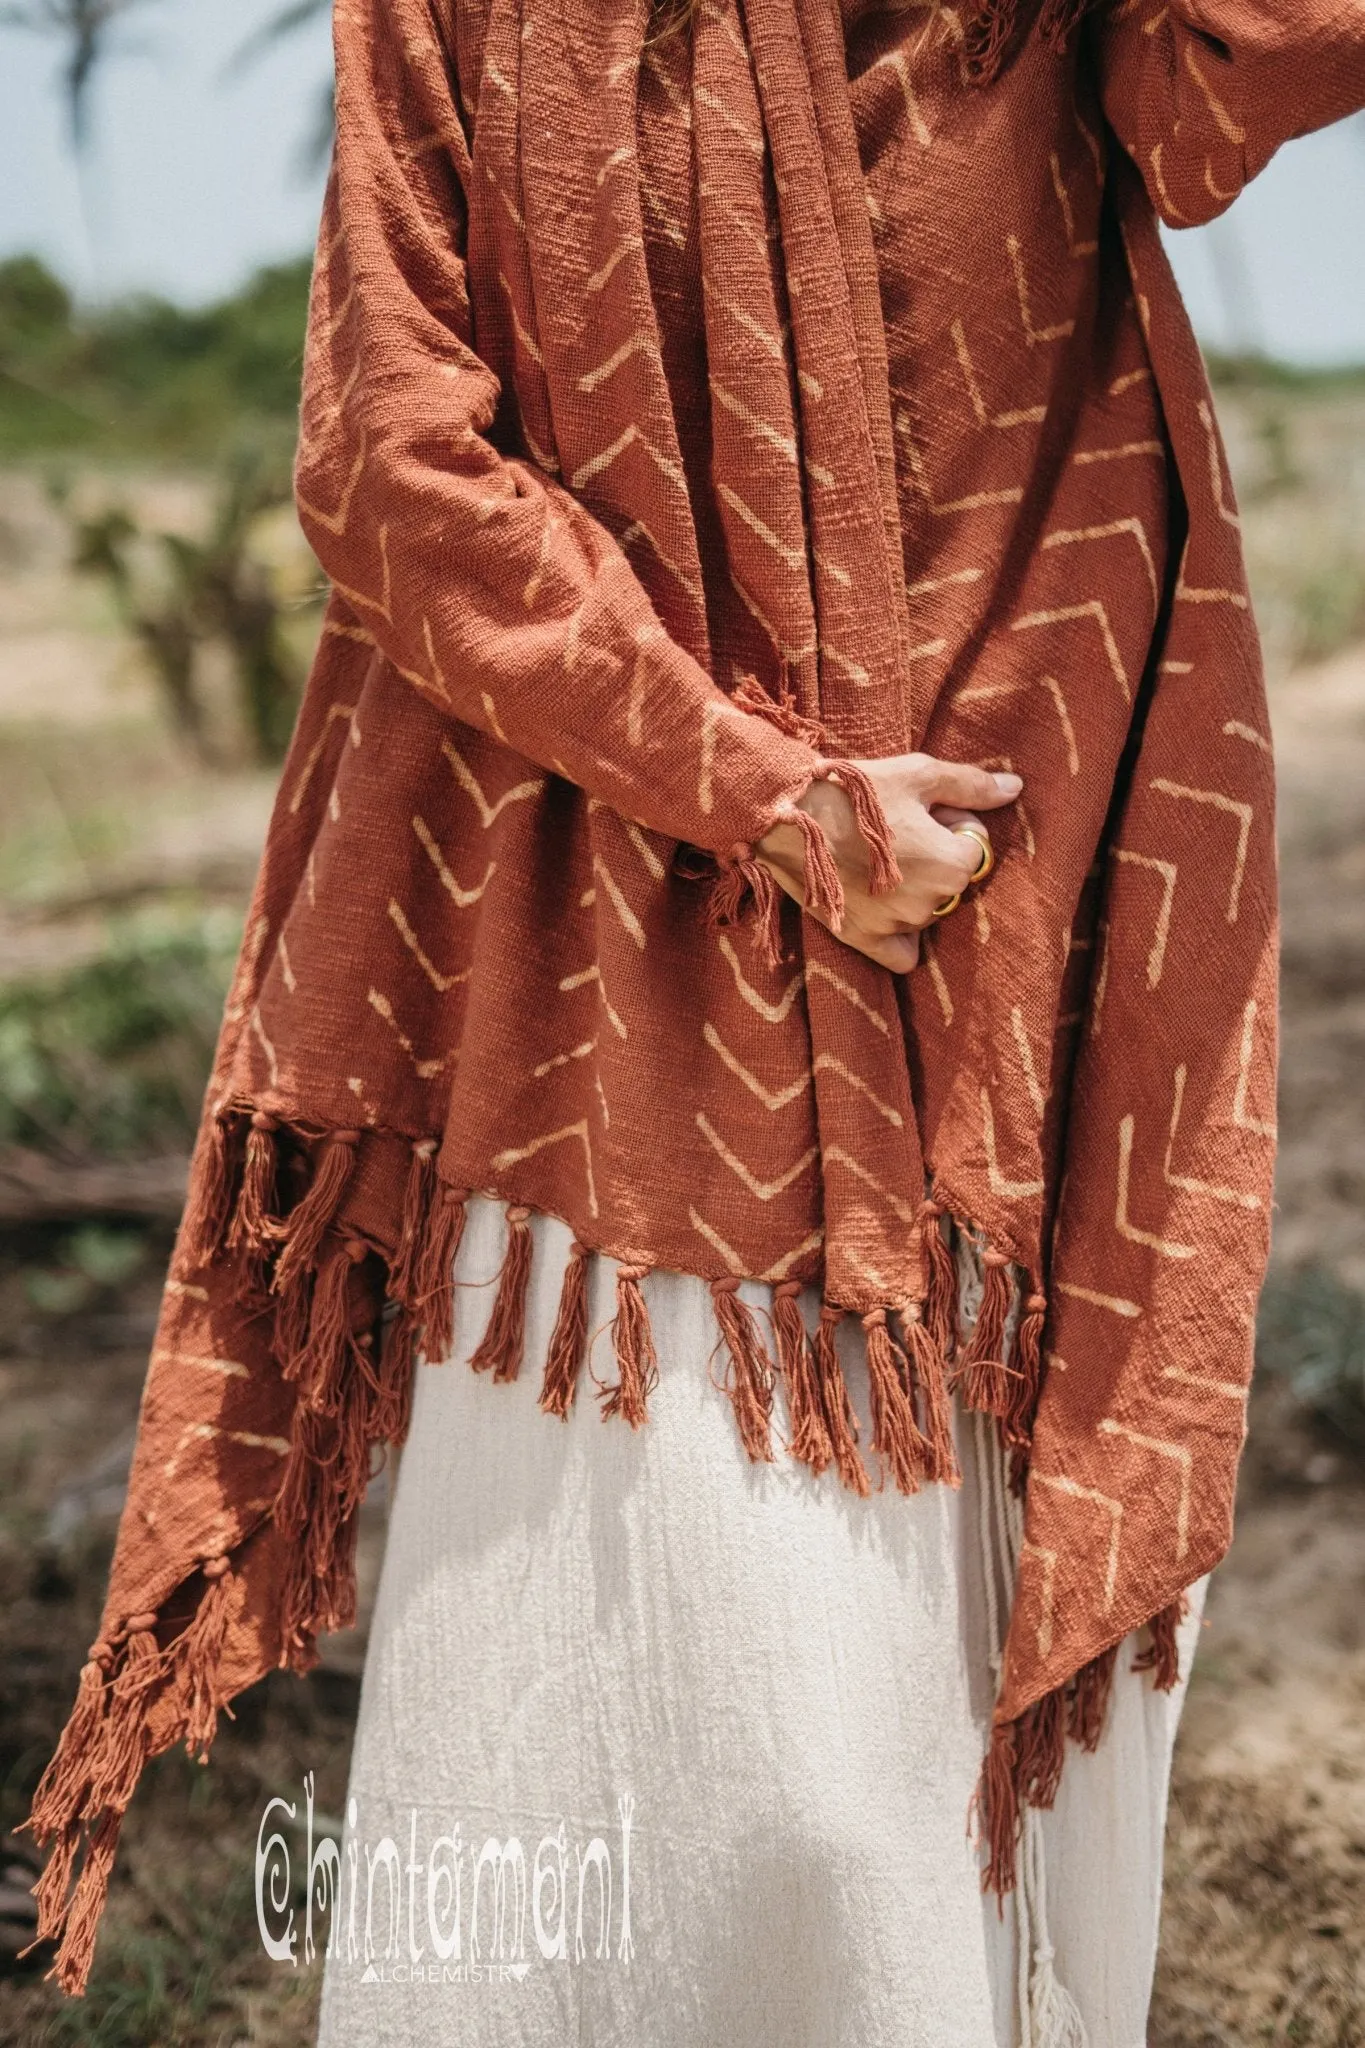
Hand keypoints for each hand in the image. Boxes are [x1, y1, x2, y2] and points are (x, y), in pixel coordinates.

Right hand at [756, 755, 1022, 972]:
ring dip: (914, 890)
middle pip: (951, 883)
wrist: (789, 816)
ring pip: (927, 912)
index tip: (921, 812)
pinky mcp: (865, 940)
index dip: (951, 825)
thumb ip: (972, 786)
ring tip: (875, 856)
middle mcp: (931, 903)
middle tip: (896, 831)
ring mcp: (898, 926)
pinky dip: (902, 938)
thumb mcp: (920, 775)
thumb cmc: (857, 790)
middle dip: (935, 859)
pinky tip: (886, 909)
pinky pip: (903, 956)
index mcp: (952, 864)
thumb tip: (1014, 789)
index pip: (976, 849)